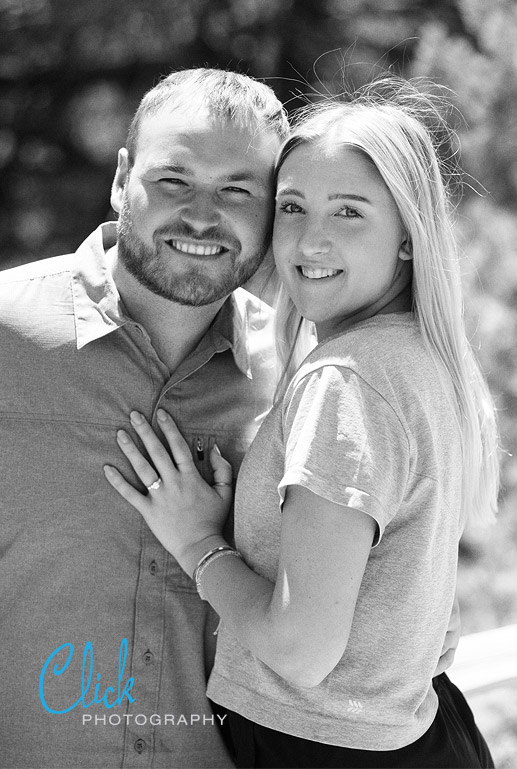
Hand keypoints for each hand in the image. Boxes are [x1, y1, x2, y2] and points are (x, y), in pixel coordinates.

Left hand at [103, 409, 232, 574]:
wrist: (201, 547)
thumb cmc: (213, 520)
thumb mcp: (225, 492)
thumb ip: (222, 468)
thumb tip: (214, 448)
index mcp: (190, 477)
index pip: (178, 446)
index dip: (169, 428)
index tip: (160, 414)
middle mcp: (173, 482)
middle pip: (157, 452)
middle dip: (145, 431)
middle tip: (134, 415)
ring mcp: (159, 496)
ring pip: (141, 468)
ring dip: (130, 450)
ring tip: (120, 434)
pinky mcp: (148, 511)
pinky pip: (129, 494)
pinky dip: (117, 481)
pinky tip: (107, 468)